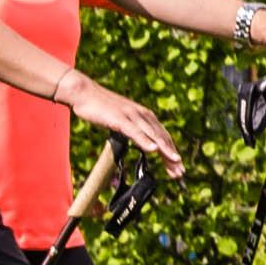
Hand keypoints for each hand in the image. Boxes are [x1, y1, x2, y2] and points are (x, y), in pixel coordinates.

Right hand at [63, 75, 184, 167]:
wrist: (85, 92)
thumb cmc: (101, 107)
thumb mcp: (123, 119)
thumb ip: (134, 129)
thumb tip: (142, 141)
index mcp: (144, 115)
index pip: (162, 135)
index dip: (171, 151)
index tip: (177, 166)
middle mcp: (142, 114)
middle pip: (162, 137)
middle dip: (172, 155)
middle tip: (180, 172)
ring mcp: (132, 115)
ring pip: (153, 134)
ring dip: (165, 150)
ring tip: (174, 162)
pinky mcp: (120, 118)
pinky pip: (135, 131)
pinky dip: (145, 141)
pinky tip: (153, 150)